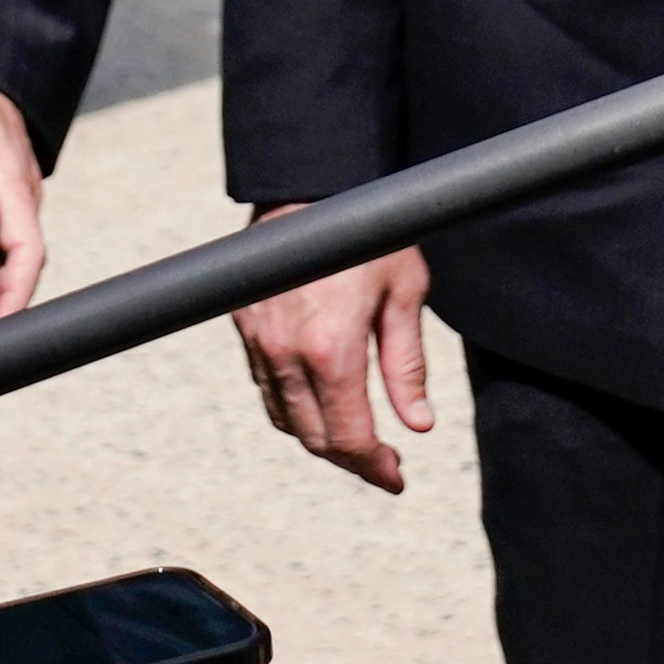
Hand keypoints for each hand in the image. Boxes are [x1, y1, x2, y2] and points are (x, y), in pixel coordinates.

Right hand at [230, 209, 431, 491]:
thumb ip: (407, 365)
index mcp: (332, 350)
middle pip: (314, 439)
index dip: (374, 467)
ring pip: (285, 419)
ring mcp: (260, 343)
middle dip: (351, 458)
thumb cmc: (367, 235)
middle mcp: (287, 354)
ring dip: (320, 437)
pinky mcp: (245, 329)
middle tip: (383, 461)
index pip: (349, 437)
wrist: (308, 187)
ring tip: (356, 436)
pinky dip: (294, 408)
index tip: (396, 476)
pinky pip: (267, 388)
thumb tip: (418, 423)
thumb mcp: (404, 293)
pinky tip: (322, 403)